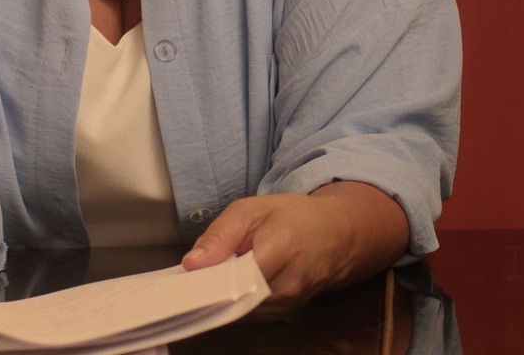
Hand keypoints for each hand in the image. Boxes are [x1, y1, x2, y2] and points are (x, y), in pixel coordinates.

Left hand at [180, 193, 355, 313]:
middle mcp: (288, 284)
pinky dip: (237, 303)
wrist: (337, 234)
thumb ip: (220, 235)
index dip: (208, 282)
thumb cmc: (293, 216)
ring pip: (241, 312)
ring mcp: (290, 304)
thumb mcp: (252, 209)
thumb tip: (191, 265)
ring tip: (213, 279)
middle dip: (211, 292)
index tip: (185, 280)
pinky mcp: (287, 314)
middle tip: (192, 280)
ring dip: (224, 299)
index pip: (236, 279)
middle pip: (236, 300)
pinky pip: (251, 315)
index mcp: (281, 249)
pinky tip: (230, 287)